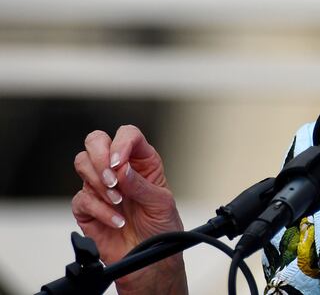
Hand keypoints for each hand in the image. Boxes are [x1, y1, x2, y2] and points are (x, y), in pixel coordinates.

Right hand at [72, 125, 187, 294]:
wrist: (150, 260)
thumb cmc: (161, 227)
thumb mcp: (161, 202)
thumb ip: (141, 184)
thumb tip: (121, 169)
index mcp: (141, 161)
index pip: (128, 135)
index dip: (121, 143)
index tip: (120, 163)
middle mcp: (118, 169)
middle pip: (96, 141)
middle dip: (100, 157)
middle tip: (112, 179)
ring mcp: (100, 186)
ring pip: (83, 164)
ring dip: (99, 182)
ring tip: (119, 202)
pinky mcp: (87, 207)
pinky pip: (82, 199)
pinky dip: (100, 210)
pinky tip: (116, 221)